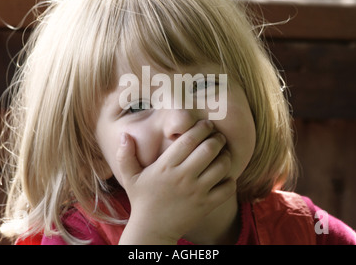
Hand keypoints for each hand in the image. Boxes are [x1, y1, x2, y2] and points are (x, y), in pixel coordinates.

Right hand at [116, 120, 235, 243]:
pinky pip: (228, 188)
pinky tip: (224, 175)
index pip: (189, 139)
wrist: (152, 230)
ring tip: (223, 153)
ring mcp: (197, 192)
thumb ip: (125, 155)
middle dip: (217, 139)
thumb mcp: (130, 177)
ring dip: (226, 156)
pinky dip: (230, 179)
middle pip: (209, 149)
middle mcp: (183, 177)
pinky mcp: (207, 205)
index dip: (201, 128)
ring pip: (222, 166)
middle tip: (217, 137)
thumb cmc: (142, 200)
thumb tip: (124, 134)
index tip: (205, 124)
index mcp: (166, 166)